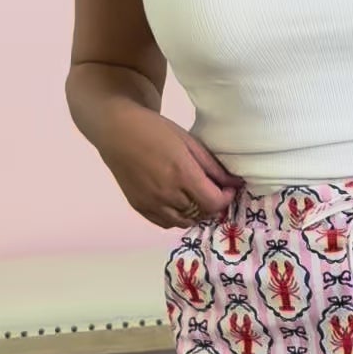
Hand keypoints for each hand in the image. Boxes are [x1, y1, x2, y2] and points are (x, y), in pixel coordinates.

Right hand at [97, 107, 242, 229]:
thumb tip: (234, 183)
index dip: (226, 198)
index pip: (213, 202)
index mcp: (182, 174)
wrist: (118, 131)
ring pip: (184, 222)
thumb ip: (212, 166)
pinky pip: (165, 223)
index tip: (228, 188)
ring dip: (196, 213)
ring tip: (196, 197)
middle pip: (201, 213)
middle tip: (213, 190)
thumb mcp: (189, 142)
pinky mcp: (139, 207)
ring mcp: (151, 203)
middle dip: (212, 203)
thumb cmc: (156, 130)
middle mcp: (167, 193)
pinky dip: (177, 218)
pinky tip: (179, 204)